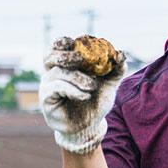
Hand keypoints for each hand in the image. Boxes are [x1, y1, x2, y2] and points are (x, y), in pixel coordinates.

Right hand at [40, 36, 126, 153]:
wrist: (90, 126)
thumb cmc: (95, 102)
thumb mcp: (108, 84)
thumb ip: (115, 69)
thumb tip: (121, 54)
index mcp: (65, 66)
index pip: (57, 48)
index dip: (63, 42)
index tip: (74, 41)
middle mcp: (52, 74)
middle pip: (50, 56)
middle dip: (65, 55)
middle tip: (80, 58)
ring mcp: (47, 86)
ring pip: (58, 73)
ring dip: (77, 78)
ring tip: (92, 87)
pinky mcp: (46, 100)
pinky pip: (56, 88)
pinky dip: (72, 90)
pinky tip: (85, 96)